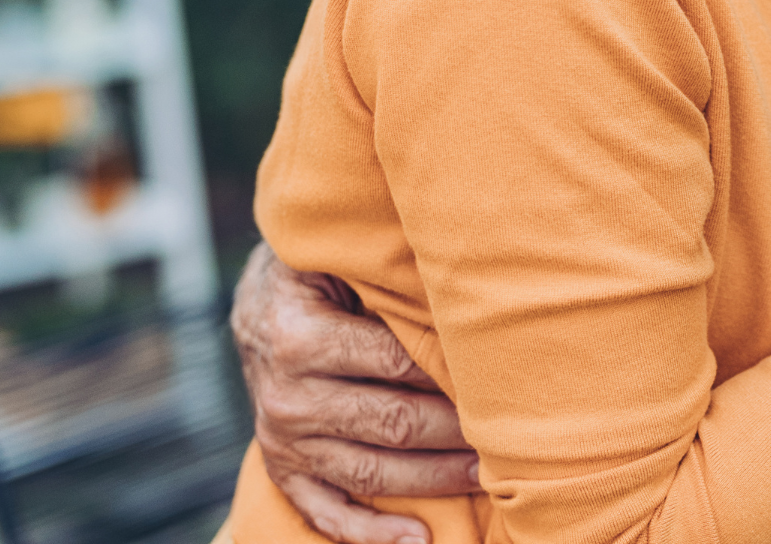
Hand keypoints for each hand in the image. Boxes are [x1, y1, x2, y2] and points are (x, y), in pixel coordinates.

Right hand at [231, 242, 479, 543]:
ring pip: (370, 471)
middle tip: (512, 432)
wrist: (258, 300)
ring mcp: (282, 440)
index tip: (500, 378)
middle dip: (457, 431)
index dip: (452, 374)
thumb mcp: (341, 255)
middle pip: (392, 422)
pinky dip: (369, 531)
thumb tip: (463, 285)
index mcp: (301, 337)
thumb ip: (388, 273)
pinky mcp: (281, 468)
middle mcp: (287, 396)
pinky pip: (325, 510)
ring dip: (433, 480)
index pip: (396, 364)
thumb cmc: (320, 267)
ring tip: (486, 476)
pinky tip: (417, 538)